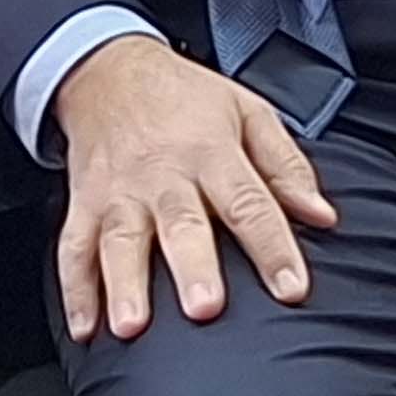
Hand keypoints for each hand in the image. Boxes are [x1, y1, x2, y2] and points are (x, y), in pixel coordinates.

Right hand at [50, 35, 334, 340]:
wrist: (107, 67)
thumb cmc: (183, 97)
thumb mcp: (247, 111)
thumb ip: (286, 165)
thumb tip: (322, 216)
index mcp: (210, 151)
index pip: (248, 202)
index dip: (271, 246)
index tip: (291, 288)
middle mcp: (163, 174)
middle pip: (180, 224)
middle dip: (191, 268)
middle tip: (203, 308)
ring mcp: (118, 191)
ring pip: (119, 240)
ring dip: (123, 284)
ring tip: (130, 327)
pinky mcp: (84, 202)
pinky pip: (73, 247)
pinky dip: (75, 290)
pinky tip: (83, 327)